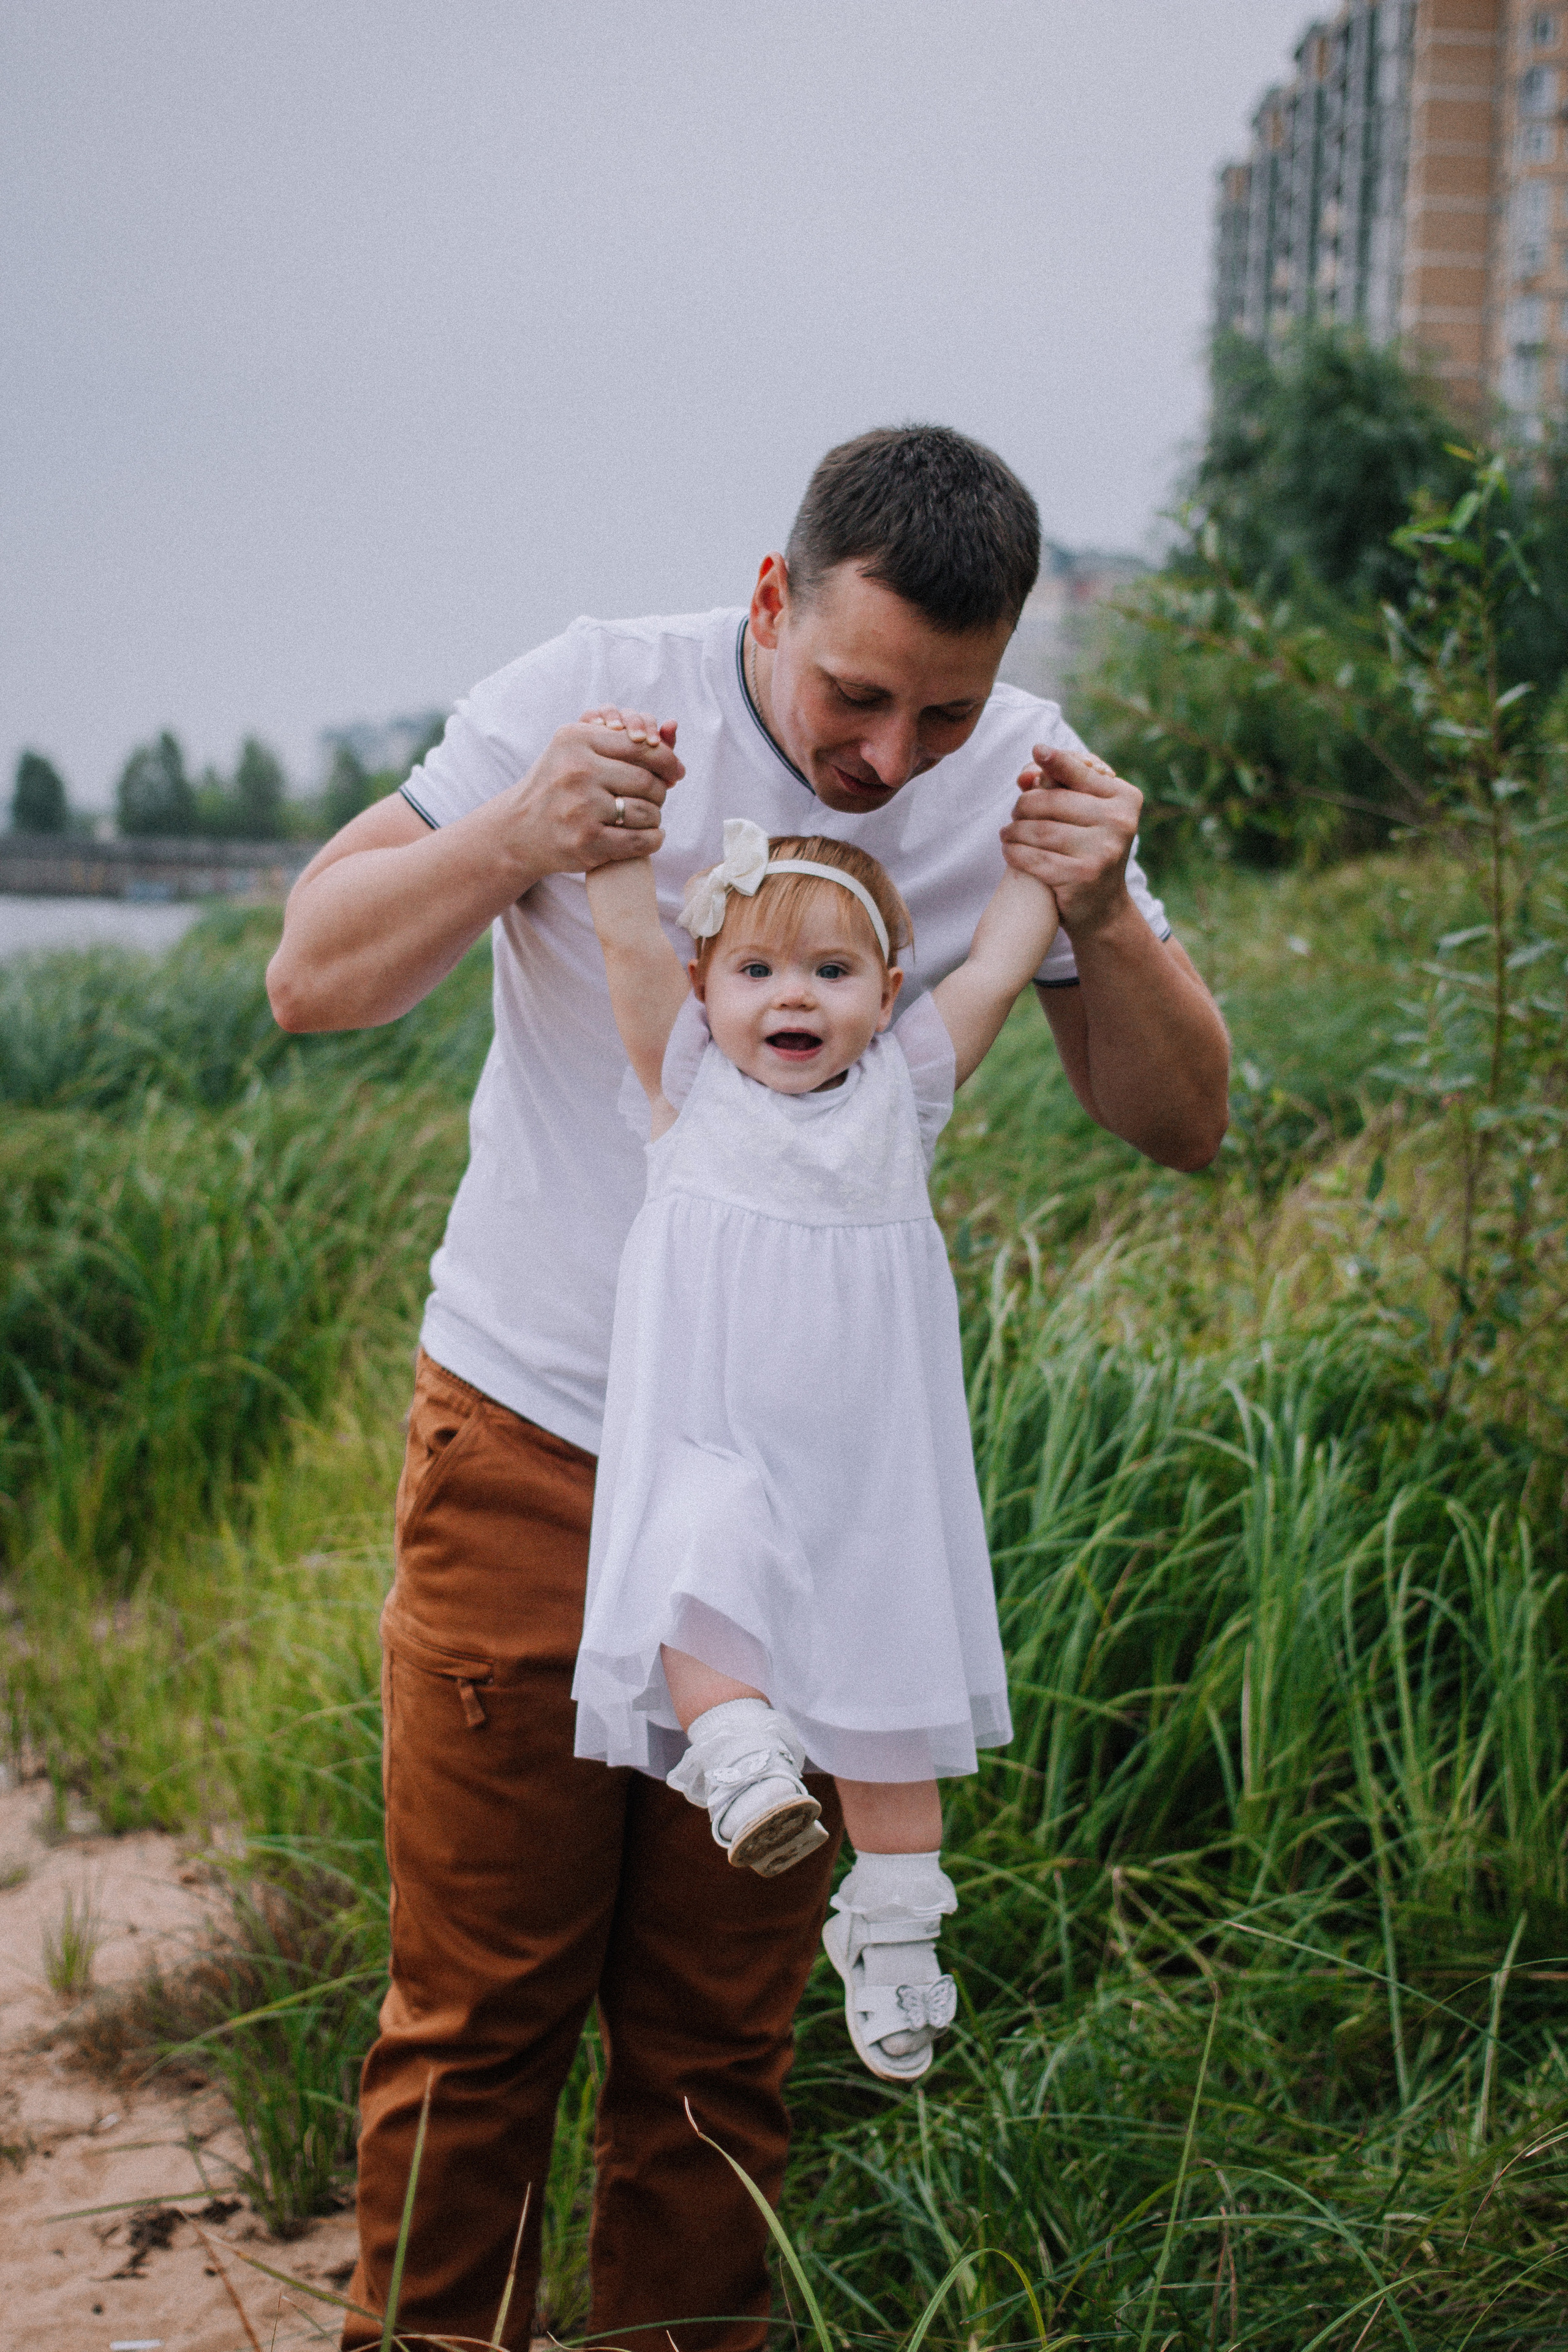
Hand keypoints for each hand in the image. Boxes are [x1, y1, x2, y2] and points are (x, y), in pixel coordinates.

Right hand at [497, 707, 683, 877]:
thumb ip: (619, 740)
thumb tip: (672, 731)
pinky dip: (653, 840)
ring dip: (655, 818)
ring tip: (647, 818)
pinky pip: (640, 840)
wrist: (518, 830)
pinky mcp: (586, 842)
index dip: (667, 760)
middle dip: (659, 792)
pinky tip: (651, 837)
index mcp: (575, 740)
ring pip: (647, 812)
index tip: (676, 772)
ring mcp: (581, 808)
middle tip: (656, 799)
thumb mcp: (576, 751)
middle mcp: (576, 771)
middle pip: (647, 781)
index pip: (640, 745)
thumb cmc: (558, 786)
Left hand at [1000, 745, 1141, 938]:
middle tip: (1014, 812)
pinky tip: (1008, 849)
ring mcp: (1103, 850)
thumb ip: (1064, 788)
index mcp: (1125, 799)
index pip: (1081, 774)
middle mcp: (1119, 822)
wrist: (1103, 905)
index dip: (1057, 762)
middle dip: (1025, 805)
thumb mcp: (1089, 814)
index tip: (1037, 749)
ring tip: (1007, 832)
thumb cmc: (1089, 848)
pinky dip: (1015, 852)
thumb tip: (1027, 772)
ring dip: (1014, 830)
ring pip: (1040, 830)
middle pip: (1054, 801)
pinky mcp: (1082, 875)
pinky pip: (1035, 857)